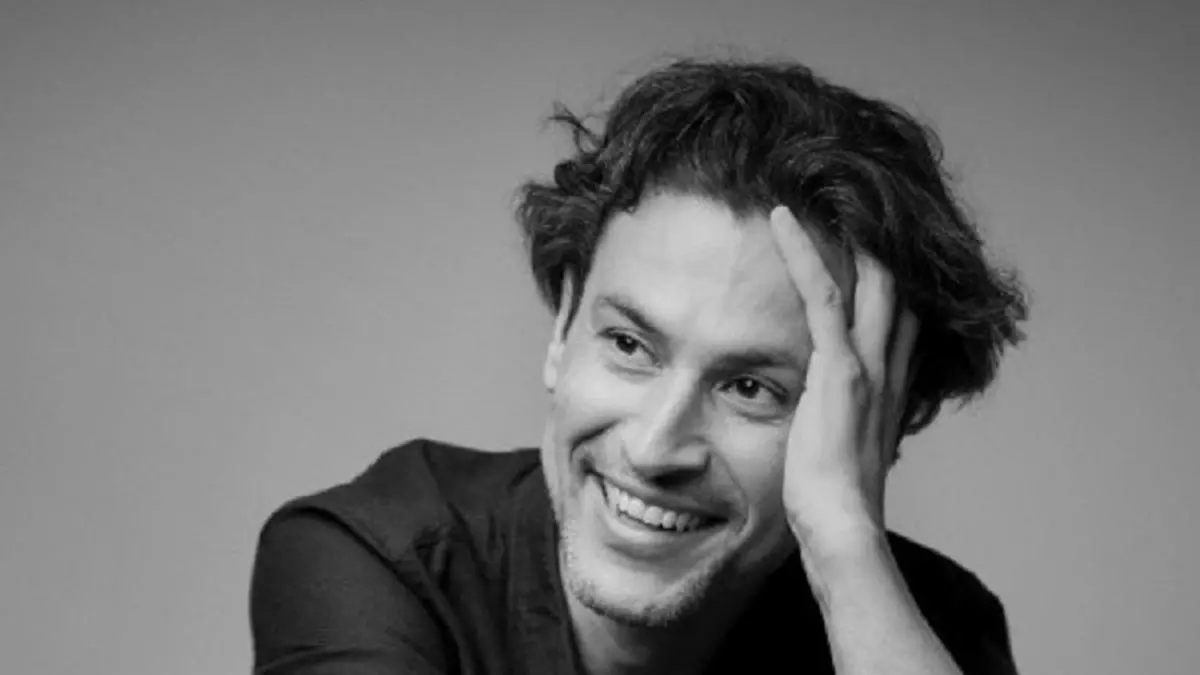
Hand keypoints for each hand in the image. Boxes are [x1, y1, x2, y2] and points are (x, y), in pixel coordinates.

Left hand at [768, 206, 919, 554]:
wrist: (843, 529)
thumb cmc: (836, 502)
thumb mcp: (849, 456)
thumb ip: (851, 429)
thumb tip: (839, 426)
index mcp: (890, 387)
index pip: (903, 317)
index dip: (895, 277)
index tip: (873, 242)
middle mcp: (888, 367)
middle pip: (895, 285)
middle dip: (877, 240)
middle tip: (854, 197)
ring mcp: (866, 363)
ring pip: (864, 276)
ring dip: (841, 229)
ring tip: (819, 189)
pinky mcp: (837, 366)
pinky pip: (820, 291)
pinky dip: (801, 250)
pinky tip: (779, 217)